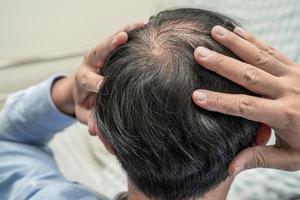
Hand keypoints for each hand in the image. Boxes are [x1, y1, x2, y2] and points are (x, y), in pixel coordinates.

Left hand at [52, 22, 143, 123]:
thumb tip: (96, 132)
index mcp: (83, 80)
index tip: (104, 85)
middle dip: (110, 45)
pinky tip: (143, 25)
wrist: (79, 88)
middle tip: (122, 37)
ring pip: (110, 41)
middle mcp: (90, 64)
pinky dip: (130, 30)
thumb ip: (91, 121)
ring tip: (139, 25)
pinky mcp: (107, 50)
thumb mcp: (85, 114)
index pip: (90, 81)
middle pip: (98, 52)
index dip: (97, 83)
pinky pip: (118, 38)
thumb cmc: (85, 102)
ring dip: (125, 31)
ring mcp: (99, 55)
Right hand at [192, 25, 299, 175]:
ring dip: (235, 44)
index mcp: (285, 115)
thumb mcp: (291, 158)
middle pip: (249, 75)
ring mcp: (293, 76)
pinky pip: (272, 51)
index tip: (196, 96)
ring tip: (214, 32)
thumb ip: (259, 159)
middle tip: (199, 53)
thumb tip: (229, 168)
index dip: (219, 101)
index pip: (245, 107)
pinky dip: (253, 40)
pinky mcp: (295, 67)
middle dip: (221, 64)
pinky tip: (238, 31)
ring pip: (259, 57)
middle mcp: (288, 92)